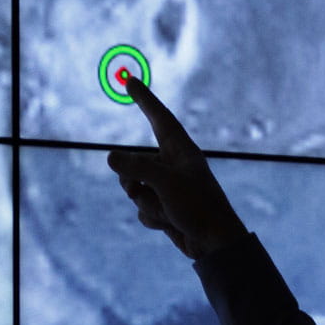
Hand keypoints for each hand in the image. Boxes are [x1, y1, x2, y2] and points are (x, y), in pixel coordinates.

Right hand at [106, 70, 248, 260]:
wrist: (214, 243)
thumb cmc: (198, 206)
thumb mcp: (164, 182)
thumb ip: (135, 168)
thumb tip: (109, 157)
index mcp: (180, 149)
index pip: (158, 117)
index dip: (144, 98)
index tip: (130, 80)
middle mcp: (172, 165)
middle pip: (135, 162)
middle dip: (134, 181)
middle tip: (143, 190)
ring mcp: (168, 187)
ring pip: (136, 189)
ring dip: (146, 203)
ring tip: (167, 211)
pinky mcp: (165, 206)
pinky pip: (143, 208)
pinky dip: (152, 218)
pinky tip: (171, 223)